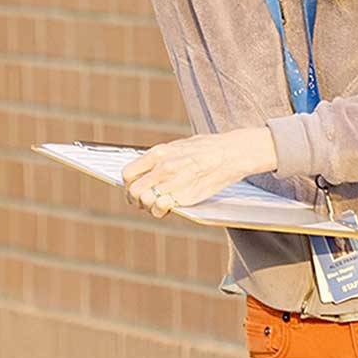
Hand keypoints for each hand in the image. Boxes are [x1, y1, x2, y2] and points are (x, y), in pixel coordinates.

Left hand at [121, 128, 278, 217]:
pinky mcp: (185, 196)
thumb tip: (144, 168)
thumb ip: (160, 158)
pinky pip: (160, 208)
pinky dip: (160, 211)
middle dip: (134, 199)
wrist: (231, 153)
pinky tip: (166, 209)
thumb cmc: (206, 148)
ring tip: (155, 205)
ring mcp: (173, 182)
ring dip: (146, 206)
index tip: (133, 188)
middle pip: (133, 190)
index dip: (128, 184)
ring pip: (144, 201)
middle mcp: (162, 168)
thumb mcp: (177, 146)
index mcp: (158, 153)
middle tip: (142, 201)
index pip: (127, 174)